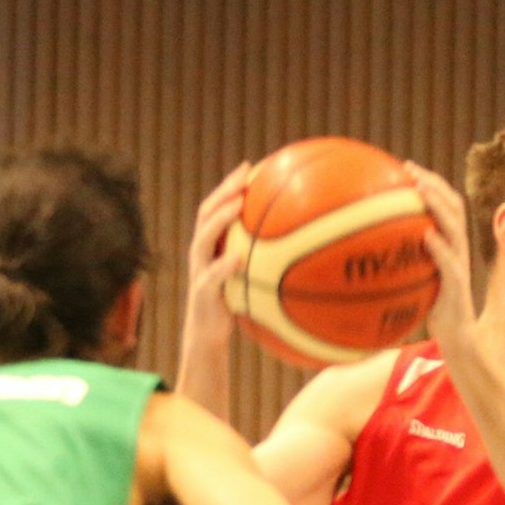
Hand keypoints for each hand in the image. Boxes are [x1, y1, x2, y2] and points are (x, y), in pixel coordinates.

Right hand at [188, 162, 250, 335]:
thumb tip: (305, 246)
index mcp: (212, 246)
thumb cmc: (236, 305)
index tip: (250, 166)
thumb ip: (267, 260)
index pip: (216, 208)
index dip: (229, 186)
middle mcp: (202, 254)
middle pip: (205, 215)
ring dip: (219, 221)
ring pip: (202, 240)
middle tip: (242, 178)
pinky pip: (211, 277)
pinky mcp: (203, 295)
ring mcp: (199, 272)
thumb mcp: (252, 279)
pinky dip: (223, 266)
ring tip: (236, 207)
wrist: (209, 338)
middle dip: (223, 193)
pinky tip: (238, 259)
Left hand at [403, 162, 478, 344]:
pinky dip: (439, 246)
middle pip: (454, 206)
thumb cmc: (431, 310)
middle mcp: (458, 249)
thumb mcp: (414, 281)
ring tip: (421, 191)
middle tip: (410, 170)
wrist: (456, 338)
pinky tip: (426, 235)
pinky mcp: (458, 285)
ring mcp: (460, 265)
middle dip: (434, 183)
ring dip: (439, 205)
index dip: (431, 182)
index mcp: (449, 245)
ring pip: (455, 227)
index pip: (446, 204)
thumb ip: (400, 262)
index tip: (406, 167)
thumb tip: (360, 251)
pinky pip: (450, 261)